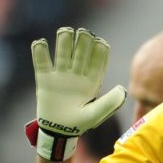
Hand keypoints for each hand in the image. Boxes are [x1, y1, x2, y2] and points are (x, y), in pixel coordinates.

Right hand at [31, 27, 125, 160]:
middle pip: (80, 54)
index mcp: (92, 80)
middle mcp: (77, 75)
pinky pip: (42, 63)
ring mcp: (61, 76)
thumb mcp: (97, 113)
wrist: (59, 131)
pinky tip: (40, 42)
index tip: (100, 42)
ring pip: (63, 54)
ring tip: (65, 31)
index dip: (99, 51)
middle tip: (83, 32)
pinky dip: (40, 53)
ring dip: (64, 42)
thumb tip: (122, 89)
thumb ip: (110, 102)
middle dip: (82, 42)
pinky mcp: (45, 80)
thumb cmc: (80, 123)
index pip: (97, 61)